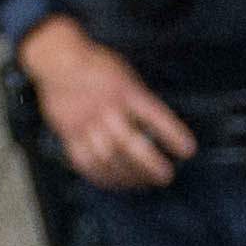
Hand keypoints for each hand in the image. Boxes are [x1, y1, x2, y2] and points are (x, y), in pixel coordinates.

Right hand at [20, 17, 193, 189]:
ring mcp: (85, 123)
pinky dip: (103, 177)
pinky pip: (85, 163)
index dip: (172, 134)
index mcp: (125, 91)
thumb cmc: (98, 67)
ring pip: (108, 158)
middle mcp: (106, 108)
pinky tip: (116, 182)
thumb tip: (158, 131)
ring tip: (144, 183)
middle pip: (129, 143)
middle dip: (150, 164)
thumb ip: (140, 101)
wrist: (58, 61)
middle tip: (165, 176)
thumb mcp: (126, 75)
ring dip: (128, 175)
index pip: (154, 115)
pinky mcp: (68, 134)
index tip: (188, 151)